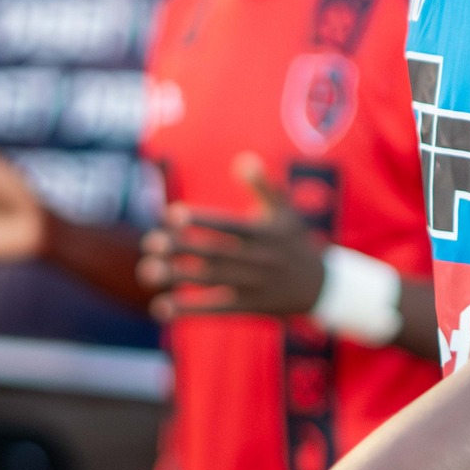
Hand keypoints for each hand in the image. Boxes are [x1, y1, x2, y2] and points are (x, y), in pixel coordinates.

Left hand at [140, 155, 324, 320]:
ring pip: (212, 281)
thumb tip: (243, 159)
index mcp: (265, 233)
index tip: (172, 214)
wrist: (322, 287)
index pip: (229, 226)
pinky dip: (189, 310)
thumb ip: (263, 185)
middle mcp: (258, 260)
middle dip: (182, 248)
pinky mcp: (249, 307)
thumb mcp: (286, 211)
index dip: (202, 221)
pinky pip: (217, 309)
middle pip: (215, 253)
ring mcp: (253, 286)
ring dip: (178, 277)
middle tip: (151, 242)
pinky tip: (161, 307)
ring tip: (147, 271)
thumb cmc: (295, 241)